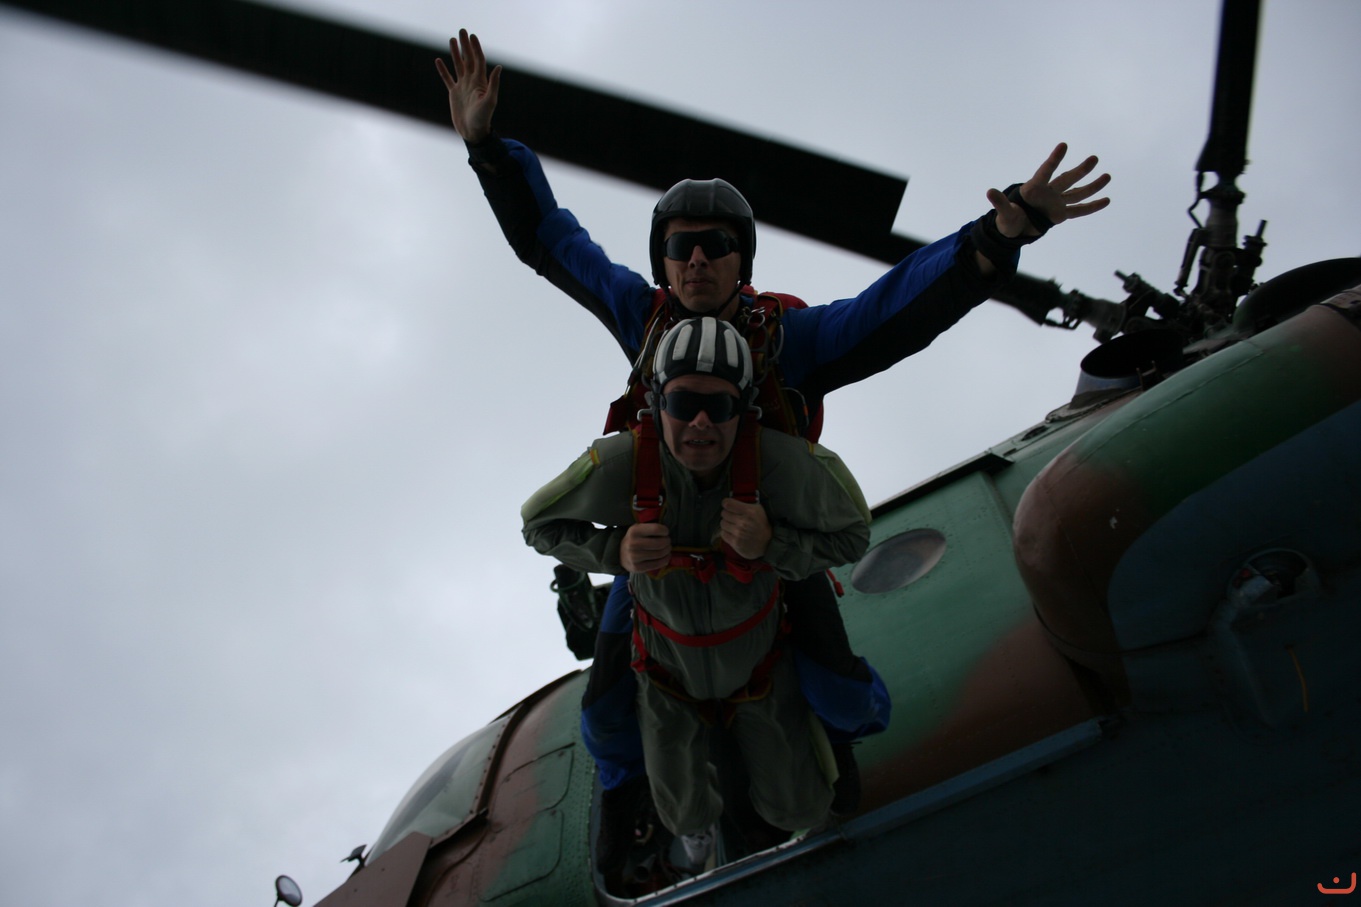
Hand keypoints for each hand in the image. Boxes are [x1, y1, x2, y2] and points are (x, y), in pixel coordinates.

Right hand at [435, 28, 501, 142]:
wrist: (473, 132)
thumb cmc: (483, 118)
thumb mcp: (490, 101)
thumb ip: (493, 84)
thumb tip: (499, 67)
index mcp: (480, 82)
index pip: (478, 60)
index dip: (475, 48)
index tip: (472, 36)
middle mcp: (472, 81)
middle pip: (468, 59)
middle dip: (465, 45)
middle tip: (462, 31)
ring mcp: (462, 87)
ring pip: (458, 66)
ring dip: (455, 53)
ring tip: (452, 40)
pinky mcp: (454, 94)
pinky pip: (447, 79)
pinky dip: (443, 70)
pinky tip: (439, 61)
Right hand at [620, 523, 671, 572]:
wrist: (619, 554)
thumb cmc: (634, 539)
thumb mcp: (638, 528)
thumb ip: (650, 528)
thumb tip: (666, 532)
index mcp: (634, 531)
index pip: (656, 529)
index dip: (665, 530)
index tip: (665, 532)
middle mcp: (633, 544)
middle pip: (660, 543)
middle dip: (667, 542)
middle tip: (667, 541)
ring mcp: (635, 557)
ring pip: (660, 554)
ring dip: (667, 551)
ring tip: (667, 548)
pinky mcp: (638, 568)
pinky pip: (658, 564)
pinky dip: (665, 560)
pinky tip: (666, 556)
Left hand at [720, 498, 771, 559]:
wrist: (767, 543)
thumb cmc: (762, 525)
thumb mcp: (758, 509)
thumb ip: (745, 503)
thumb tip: (729, 501)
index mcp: (749, 511)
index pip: (727, 503)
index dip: (726, 503)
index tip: (727, 505)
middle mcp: (743, 522)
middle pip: (724, 513)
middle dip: (727, 514)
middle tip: (733, 517)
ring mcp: (738, 533)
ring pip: (722, 523)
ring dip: (727, 524)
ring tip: (734, 525)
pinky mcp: (735, 542)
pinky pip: (723, 534)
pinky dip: (726, 533)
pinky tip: (733, 533)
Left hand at [988, 142, 1110, 237]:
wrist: (1014, 228)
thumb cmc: (1008, 218)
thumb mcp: (1004, 213)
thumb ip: (1000, 202)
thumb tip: (990, 191)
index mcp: (1034, 188)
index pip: (1046, 171)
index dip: (1054, 159)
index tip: (1063, 145)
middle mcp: (1048, 192)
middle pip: (1067, 179)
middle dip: (1080, 170)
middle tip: (1094, 158)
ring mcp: (1056, 202)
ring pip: (1078, 192)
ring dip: (1092, 185)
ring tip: (1107, 176)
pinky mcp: (1061, 214)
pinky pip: (1079, 210)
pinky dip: (1092, 206)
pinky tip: (1106, 200)